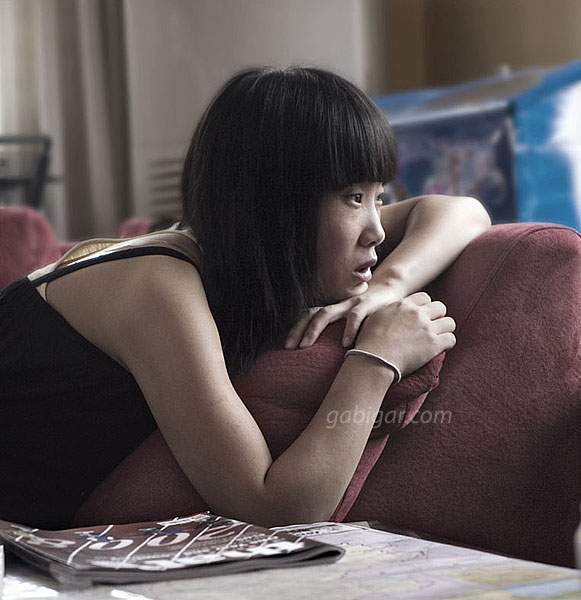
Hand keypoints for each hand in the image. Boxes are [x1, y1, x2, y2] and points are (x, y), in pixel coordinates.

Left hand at [285, 281, 404, 348]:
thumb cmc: (373, 315)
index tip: (286, 347)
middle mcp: (338, 306)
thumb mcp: (355, 325)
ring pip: (326, 313)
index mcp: (334, 311)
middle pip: (312, 314)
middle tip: (290, 347)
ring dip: (314, 329)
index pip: (308, 316)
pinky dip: (349, 329)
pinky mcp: (368, 305)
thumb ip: (343, 337)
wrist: (394, 291)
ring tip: (306, 345)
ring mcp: (351, 304)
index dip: (295, 329)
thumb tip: (329, 364)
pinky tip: (346, 344)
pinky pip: (355, 315)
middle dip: (298, 330)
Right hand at [354, 292, 455, 376]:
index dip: (425, 308)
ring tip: (438, 339)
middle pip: (440, 307)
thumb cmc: (368, 342)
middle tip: (430, 329)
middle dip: (437, 317)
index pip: (424, 298)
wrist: (372, 359)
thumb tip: (394, 315)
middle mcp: (417, 313)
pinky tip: (439, 349)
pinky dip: (447, 344)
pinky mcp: (434, 344)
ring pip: (450, 323)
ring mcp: (427, 328)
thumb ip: (389, 312)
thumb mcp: (376, 317)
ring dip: (445, 330)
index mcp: (403, 304)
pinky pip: (451, 339)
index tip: (421, 317)